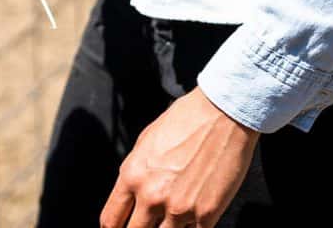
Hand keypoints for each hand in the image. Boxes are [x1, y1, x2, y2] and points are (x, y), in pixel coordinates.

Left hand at [100, 88, 259, 227]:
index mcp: (132, 176)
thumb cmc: (183, 122)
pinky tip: (192, 221)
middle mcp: (152, 196)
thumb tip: (132, 194)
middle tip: (146, 225)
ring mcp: (180, 208)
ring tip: (171, 220)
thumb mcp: (145, 143)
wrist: (220, 115)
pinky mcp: (208, 214)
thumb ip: (136, 173)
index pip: (111, 219)